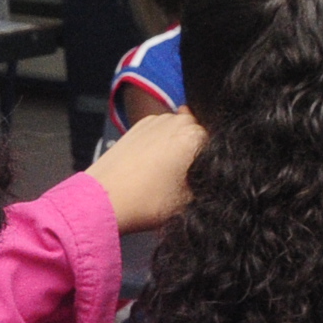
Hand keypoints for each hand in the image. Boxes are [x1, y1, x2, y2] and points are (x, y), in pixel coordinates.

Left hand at [86, 108, 205, 231]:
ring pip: (179, 131)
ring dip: (178, 146)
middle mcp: (177, 120)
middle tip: (185, 177)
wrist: (103, 199)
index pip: (219, 144)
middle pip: (199, 134)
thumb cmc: (147, 202)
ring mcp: (156, 120)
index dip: (213, 163)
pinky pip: (160, 132)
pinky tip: (152, 165)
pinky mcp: (138, 126)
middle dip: (196, 152)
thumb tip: (215, 176)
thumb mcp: (190, 200)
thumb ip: (210, 183)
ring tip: (165, 173)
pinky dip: (160, 144)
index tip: (203, 178)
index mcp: (196, 135)